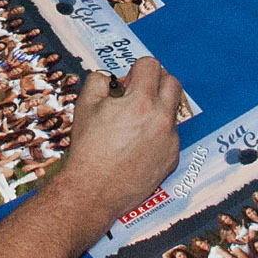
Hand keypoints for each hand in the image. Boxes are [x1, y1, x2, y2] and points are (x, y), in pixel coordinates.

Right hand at [59, 56, 184, 220]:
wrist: (93, 192)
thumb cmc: (88, 150)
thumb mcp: (85, 105)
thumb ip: (100, 81)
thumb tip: (113, 79)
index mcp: (141, 102)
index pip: (151, 65)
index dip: (136, 69)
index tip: (128, 81)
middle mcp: (161, 119)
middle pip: (172, 82)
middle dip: (156, 81)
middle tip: (138, 93)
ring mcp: (170, 140)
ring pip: (172, 110)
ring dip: (157, 108)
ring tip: (134, 123)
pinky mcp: (172, 158)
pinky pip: (170, 135)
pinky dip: (158, 133)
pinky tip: (138, 145)